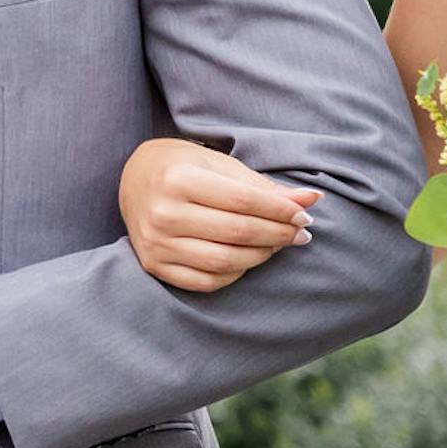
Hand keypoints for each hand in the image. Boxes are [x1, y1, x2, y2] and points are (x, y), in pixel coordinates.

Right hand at [119, 133, 315, 293]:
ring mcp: (156, 243)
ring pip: (224, 261)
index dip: (281, 211)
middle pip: (237, 233)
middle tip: (300, 233)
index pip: (244, 201)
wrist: (134, 180)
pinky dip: (235, 274)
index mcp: (179, 179)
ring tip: (277, 245)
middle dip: (277, 234)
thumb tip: (312, 200)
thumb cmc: (184, 167)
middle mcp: (163, 213)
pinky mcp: (154, 265)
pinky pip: (206, 281)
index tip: (304, 216)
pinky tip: (248, 259)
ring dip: (261, 256)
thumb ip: (264, 186)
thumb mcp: (221, 166)